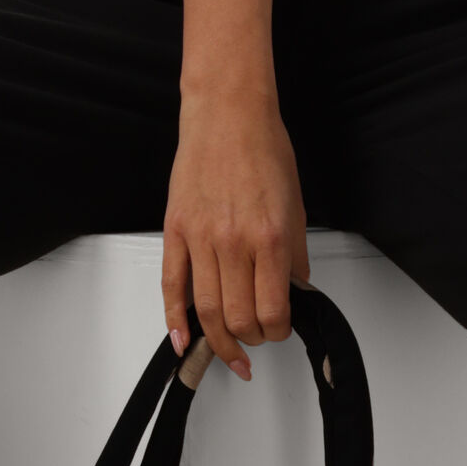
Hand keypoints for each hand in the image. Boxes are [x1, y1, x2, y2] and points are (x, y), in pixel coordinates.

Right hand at [161, 87, 309, 378]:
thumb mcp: (295, 205)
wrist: (227, 114)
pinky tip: (183, 339)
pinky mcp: (175, 230)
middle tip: (257, 337)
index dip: (278, 331)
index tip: (281, 328)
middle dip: (251, 339)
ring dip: (217, 341)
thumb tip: (295, 293)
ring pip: (205, 310)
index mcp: (269, 237)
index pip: (273, 311)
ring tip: (228, 351)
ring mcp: (200, 238)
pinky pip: (171, 284)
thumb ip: (295, 255)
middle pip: (237, 318)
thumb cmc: (263, 150)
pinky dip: (175, 319)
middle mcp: (233, 242)